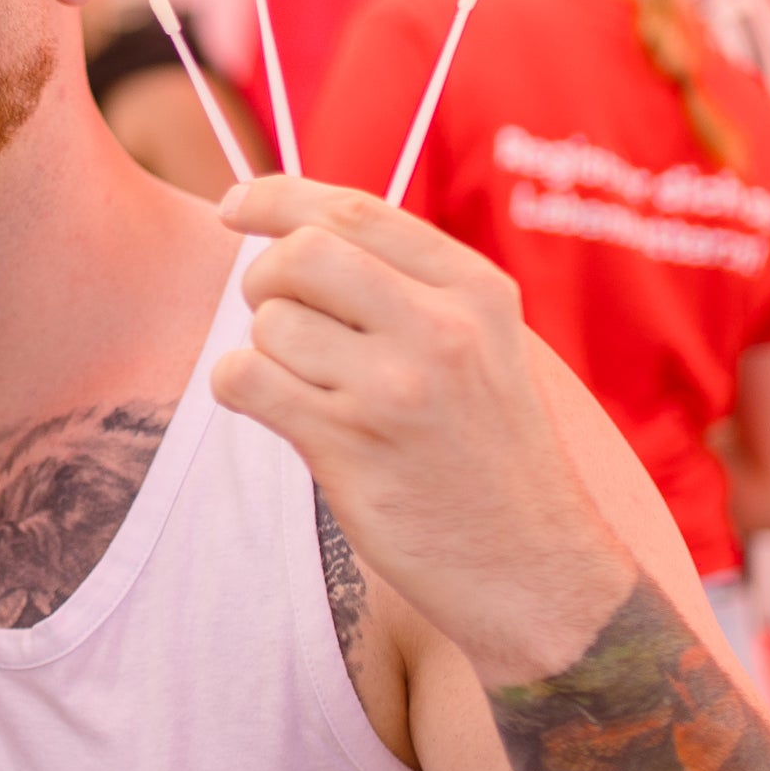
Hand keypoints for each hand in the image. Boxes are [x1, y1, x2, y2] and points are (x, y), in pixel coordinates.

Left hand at [212, 178, 630, 682]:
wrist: (535, 571)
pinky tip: (272, 408)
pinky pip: (246, 380)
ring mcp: (396, 388)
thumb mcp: (484, 350)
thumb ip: (412, 289)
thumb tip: (300, 234)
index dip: (277, 199)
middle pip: (302, 254)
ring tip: (302, 387)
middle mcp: (441, 328)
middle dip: (263, 277)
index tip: (235, 206)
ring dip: (262, 350)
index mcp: (477, 290)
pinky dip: (238, 387)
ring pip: (270, 323)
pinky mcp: (351, 447)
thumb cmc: (491, 458)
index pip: (354, 211)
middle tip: (272, 315)